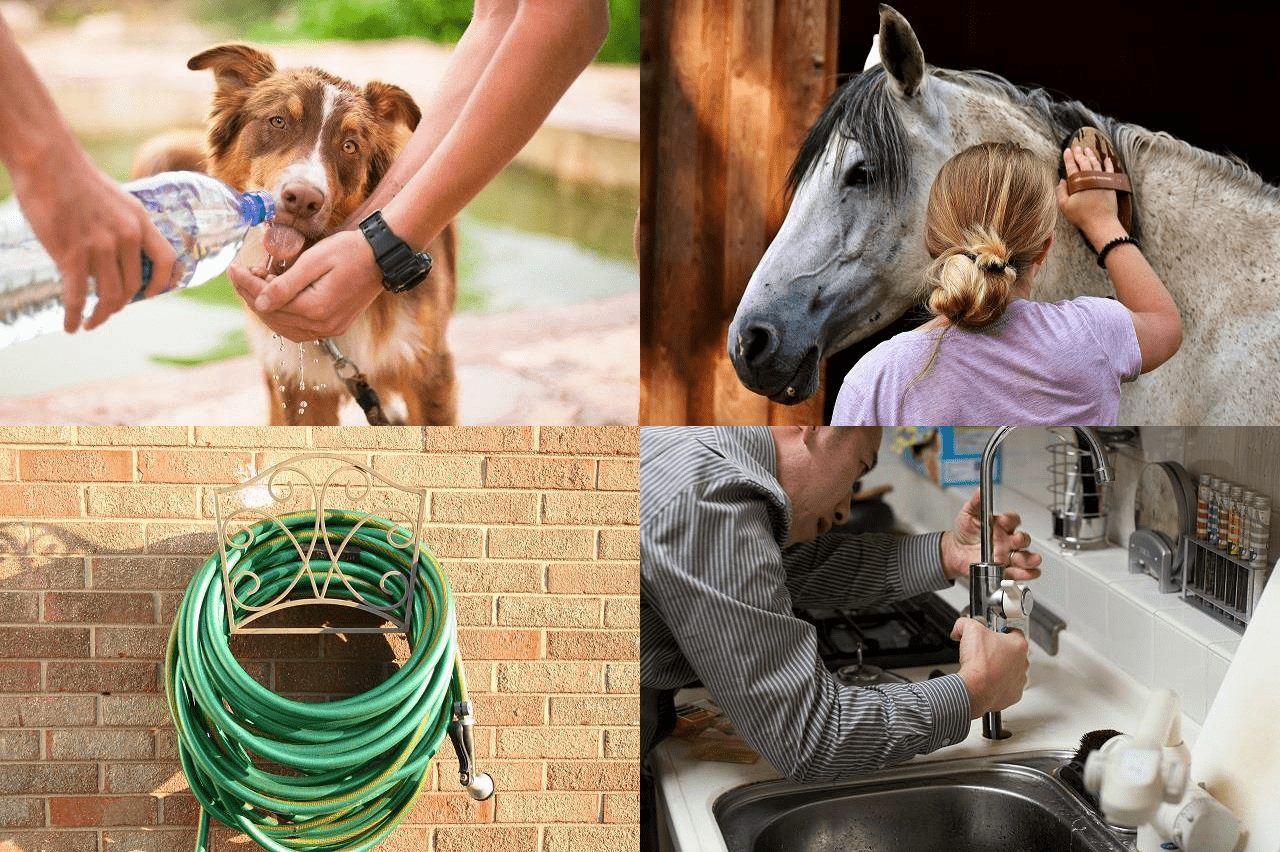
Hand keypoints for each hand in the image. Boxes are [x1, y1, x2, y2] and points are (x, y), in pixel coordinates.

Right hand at [13, 151, 177, 331]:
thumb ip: (123, 225)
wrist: (48, 161)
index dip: (163, 282)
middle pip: (133, 285)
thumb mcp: (116, 199)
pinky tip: (71, 325)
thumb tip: (120, 251)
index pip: (167, 260)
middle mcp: (126, 236)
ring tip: (92, 322)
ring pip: (109, 295)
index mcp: (140, 221)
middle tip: (108, 311)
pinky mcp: (72, 254)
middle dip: (121, 304)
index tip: (152, 294)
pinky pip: (78, 296)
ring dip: (101, 315)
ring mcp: (100, 246)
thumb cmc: (76, 178)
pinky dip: (75, 315)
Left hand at [227, 229, 382, 341]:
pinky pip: (299, 329)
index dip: (246, 284)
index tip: (233, 268)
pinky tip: (276, 301)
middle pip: (273, 316)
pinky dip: (283, 317)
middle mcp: (322, 325)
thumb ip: (285, 284)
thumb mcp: (314, 261)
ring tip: (257, 284)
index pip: (268, 302)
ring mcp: (330, 329)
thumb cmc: (349, 251)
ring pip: (284, 327)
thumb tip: (259, 303)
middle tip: (241, 273)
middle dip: (252, 295)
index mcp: (316, 309)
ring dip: (266, 308)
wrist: (382, 257)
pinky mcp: (335, 326)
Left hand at [940, 488, 1041, 581]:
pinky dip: (1026, 574)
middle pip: (1023, 539)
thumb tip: (980, 491)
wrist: (955, 552)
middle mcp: (1008, 540)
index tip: (1003, 520)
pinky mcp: (1005, 570)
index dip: (1010, 520)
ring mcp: (1008, 555)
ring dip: (1030, 559)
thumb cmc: (965, 532)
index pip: (1013, 520)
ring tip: (1029, 559)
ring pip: (1025, 557)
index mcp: (1001, 526)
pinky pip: (1020, 573)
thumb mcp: (968, 514)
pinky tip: (1028, 572)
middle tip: (1016, 540)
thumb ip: (975, 503)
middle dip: (1022, 539)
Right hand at [952, 617, 1029, 718]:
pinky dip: (998, 684)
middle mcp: (1023, 663)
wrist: (975, 689)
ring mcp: (1019, 680)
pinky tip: (986, 680)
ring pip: (1011, 670)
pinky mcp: (1013, 695)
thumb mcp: (969, 630)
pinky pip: (1007, 687)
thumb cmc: (979, 664)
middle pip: (1013, 652)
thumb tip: (960, 627)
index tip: (993, 633)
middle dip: (1000, 650)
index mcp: (1018, 645)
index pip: (1015, 631)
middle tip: (985, 651)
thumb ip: (965, 623)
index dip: (1001, 630)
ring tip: (984, 667)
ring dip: (1000, 668)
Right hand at [1055, 145, 1126, 250]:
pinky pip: (1109, 170)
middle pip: (1084, 162)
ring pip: (1096, 163)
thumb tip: (1061, 181)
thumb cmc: (1081, 216)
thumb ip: (1061, 192)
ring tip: (1087, 149)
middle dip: (1079, 154)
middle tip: (1076, 147)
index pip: (1072, 166)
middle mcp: (1090, 177)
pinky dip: (1108, 163)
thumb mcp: (1065, 206)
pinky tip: (1106, 159)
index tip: (1067, 150)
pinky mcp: (1110, 184)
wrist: (1101, 222)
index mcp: (1078, 182)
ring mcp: (1101, 179)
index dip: (1068, 158)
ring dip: (1091, 155)